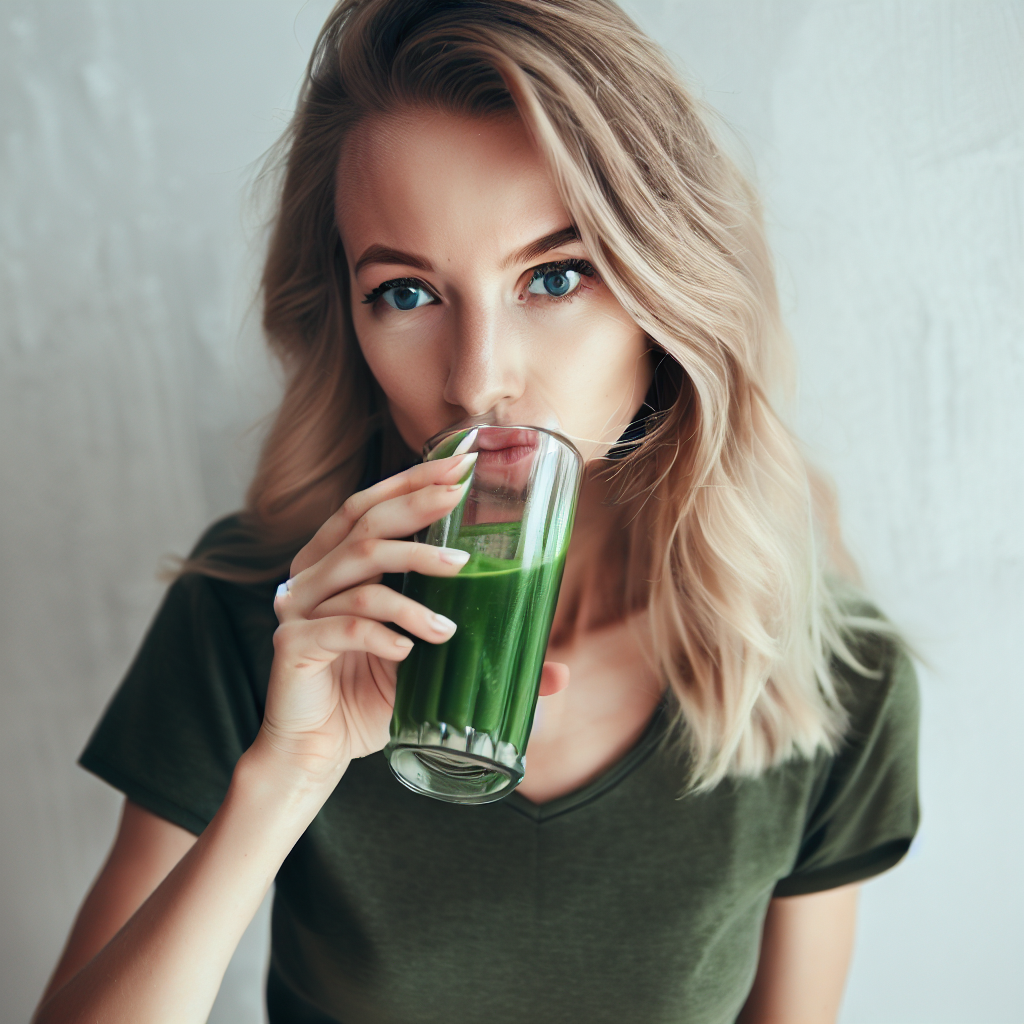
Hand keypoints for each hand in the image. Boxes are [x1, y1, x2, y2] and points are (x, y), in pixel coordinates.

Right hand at [250, 453, 477, 786]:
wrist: (317, 753)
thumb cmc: (370, 699)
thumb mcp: (432, 669)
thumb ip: (483, 659)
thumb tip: (560, 674)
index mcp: (336, 565)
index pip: (369, 506)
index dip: (412, 480)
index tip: (460, 464)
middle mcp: (313, 577)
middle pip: (364, 523)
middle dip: (417, 505)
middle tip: (460, 497)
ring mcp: (299, 608)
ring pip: (361, 572)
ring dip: (414, 584)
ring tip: (452, 623)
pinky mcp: (293, 645)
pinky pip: (343, 627)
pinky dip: (383, 634)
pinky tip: (409, 653)